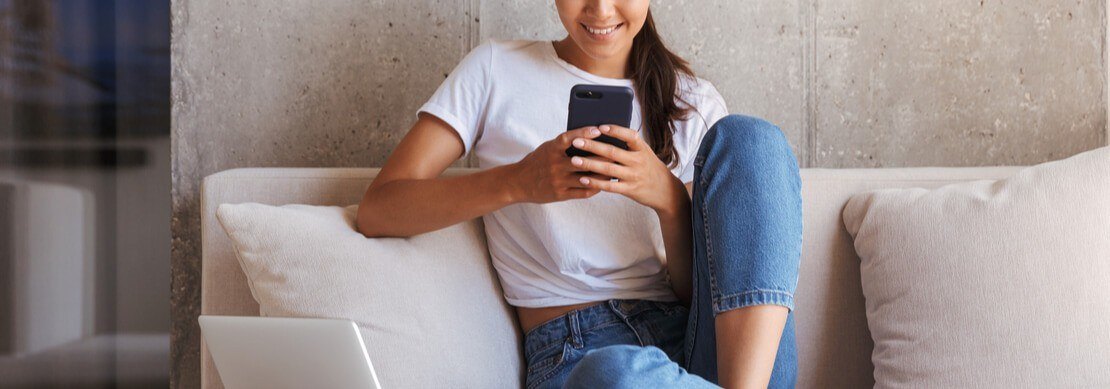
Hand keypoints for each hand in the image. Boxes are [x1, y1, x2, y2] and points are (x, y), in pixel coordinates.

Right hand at [510, 126, 616, 203]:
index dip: (583, 133)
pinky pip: (581, 192)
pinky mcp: (559, 194)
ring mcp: (557, 181)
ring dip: (601, 175)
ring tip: (615, 170)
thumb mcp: (547, 148)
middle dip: (601, 157)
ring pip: (585, 178)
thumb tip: (587, 137)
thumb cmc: (537, 162)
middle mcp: (554, 165)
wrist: (518, 183)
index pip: (568, 138)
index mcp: (551, 150)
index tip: (597, 130)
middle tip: (617, 153)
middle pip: (582, 160)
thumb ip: (564, 144)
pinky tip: (603, 184)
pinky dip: (594, 188)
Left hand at [567, 124, 685, 213]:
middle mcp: (638, 161)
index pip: (629, 136)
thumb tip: (603, 133)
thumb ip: (628, 146)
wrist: (665, 190)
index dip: (615, 130)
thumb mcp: (644, 153)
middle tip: (576, 141)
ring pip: (608, 169)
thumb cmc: (649, 167)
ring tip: (574, 160)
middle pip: (612, 152)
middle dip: (592, 145)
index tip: (600, 126)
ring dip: (590, 163)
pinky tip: (583, 179)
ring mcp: (634, 176)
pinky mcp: (629, 189)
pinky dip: (596, 182)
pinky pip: (610, 186)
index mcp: (642, 148)